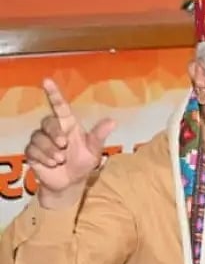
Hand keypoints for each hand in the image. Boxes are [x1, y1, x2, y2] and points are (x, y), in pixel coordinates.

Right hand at [25, 78, 115, 206]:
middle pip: (48, 122)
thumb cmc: (83, 162)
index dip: (53, 93)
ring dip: (50, 150)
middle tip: (64, 145)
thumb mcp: (94, 151)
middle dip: (55, 133)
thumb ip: (99, 136)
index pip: (59, 106)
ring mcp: (41, 140)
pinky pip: (32, 150)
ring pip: (39, 137)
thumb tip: (113, 122)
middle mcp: (53, 129)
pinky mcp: (32, 152)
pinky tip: (52, 164)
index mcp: (68, 124)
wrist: (70, 183)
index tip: (47, 81)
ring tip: (61, 160)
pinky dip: (43, 157)